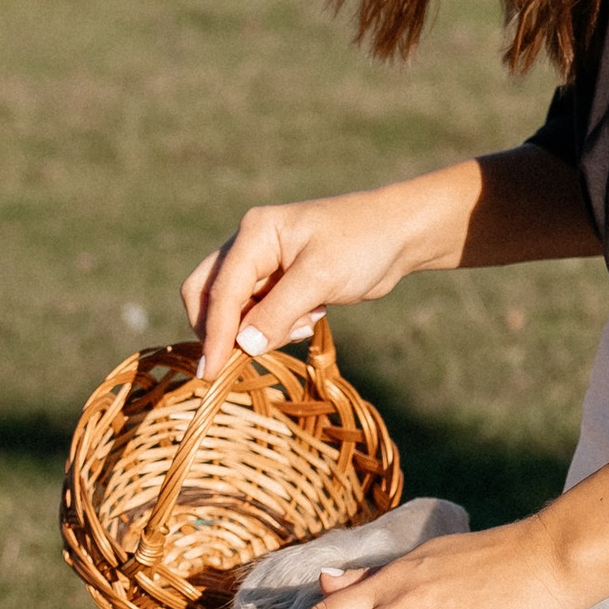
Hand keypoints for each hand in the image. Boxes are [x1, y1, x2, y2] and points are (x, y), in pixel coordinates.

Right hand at [180, 179, 462, 374]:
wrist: (399, 235)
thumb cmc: (361, 246)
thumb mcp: (320, 278)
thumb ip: (278, 312)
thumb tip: (243, 347)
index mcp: (255, 234)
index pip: (220, 291)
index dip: (214, 334)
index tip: (211, 373)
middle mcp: (251, 246)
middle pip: (209, 294)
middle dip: (222, 330)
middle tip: (245, 357)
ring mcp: (264, 264)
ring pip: (235, 308)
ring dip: (258, 329)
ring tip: (304, 323)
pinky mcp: (280, 282)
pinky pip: (259, 313)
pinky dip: (275, 326)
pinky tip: (312, 317)